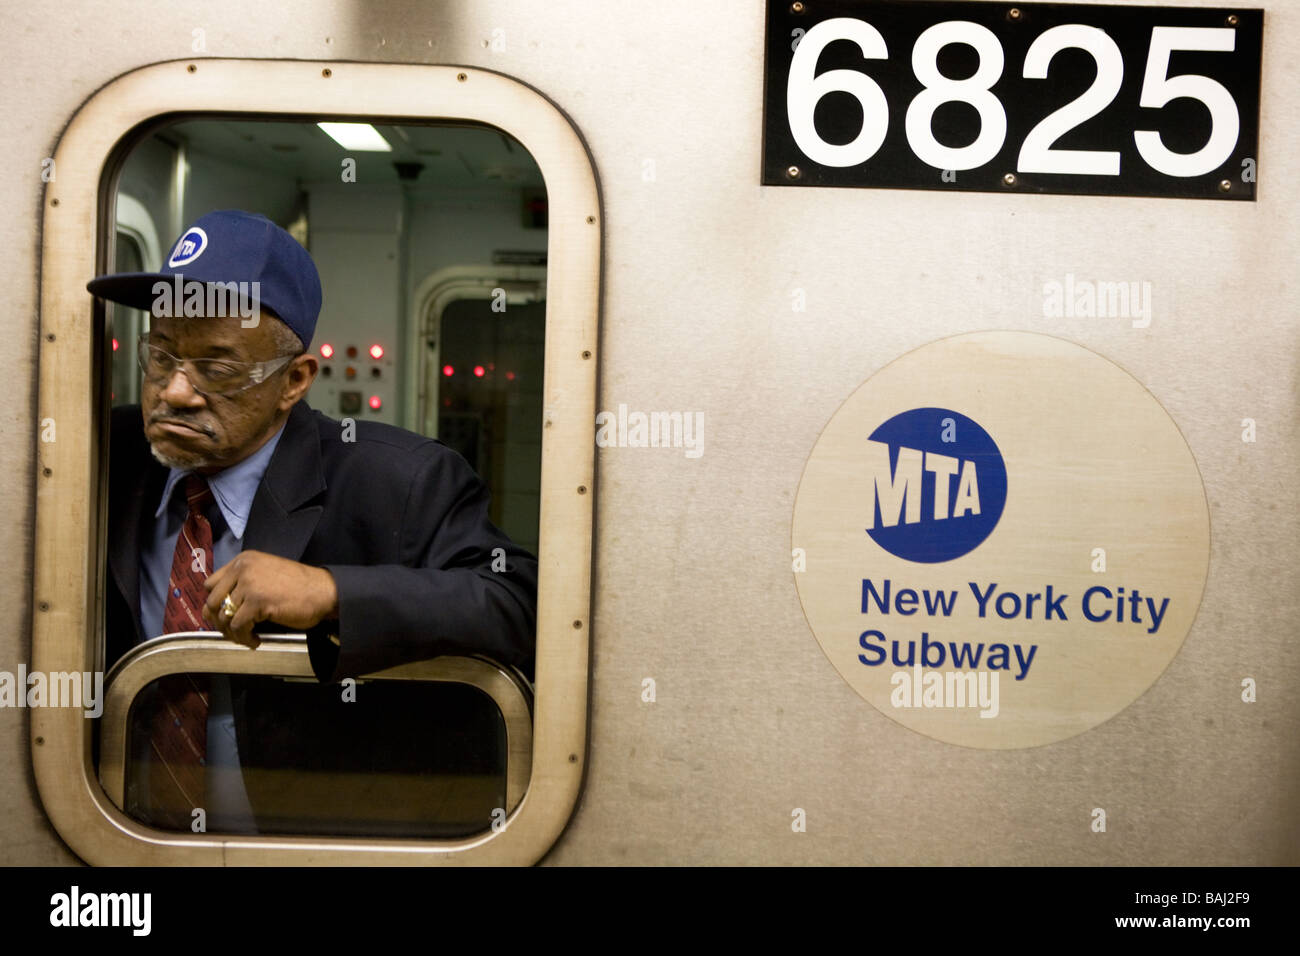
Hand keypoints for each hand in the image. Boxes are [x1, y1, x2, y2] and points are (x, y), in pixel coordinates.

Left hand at [202, 550, 338, 647]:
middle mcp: (243, 568)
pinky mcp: (258, 601)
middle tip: (232, 632)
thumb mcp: (265, 574)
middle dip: (218, 622)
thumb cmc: (299, 586)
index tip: (220, 616)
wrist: (323, 591)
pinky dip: (244, 638)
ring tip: (246, 638)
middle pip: (212, 601)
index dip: (212, 604)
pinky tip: (255, 640)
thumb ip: (243, 583)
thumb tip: (220, 608)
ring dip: (233, 633)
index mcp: (244, 560)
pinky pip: (239, 626)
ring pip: (224, 617)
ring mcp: (250, 584)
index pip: (211, 584)